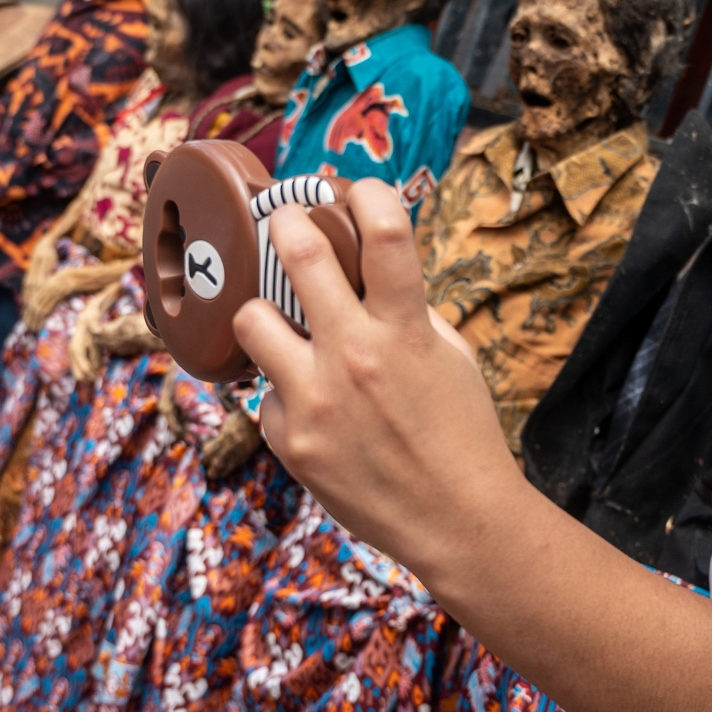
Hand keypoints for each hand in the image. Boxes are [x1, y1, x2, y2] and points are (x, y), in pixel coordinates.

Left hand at [235, 180, 520, 576]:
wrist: (455, 520)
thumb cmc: (460, 433)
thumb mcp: (451, 357)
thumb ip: (409, 311)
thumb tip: (367, 269)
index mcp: (404, 330)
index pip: (384, 232)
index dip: (366, 193)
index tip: (354, 191)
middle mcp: (355, 356)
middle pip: (299, 252)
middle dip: (285, 221)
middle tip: (283, 221)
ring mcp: (315, 399)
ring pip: (250, 318)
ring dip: (266, 314)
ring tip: (283, 327)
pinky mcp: (288, 440)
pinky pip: (265, 392)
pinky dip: (285, 392)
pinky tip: (314, 411)